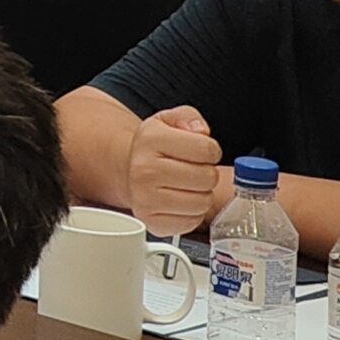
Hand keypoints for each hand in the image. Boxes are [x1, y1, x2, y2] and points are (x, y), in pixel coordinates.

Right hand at [128, 104, 229, 233]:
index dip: (210, 150)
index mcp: (150, 140)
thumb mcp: (168, 120)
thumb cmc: (155, 148)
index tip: (199, 151)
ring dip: (202, 194)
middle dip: (207, 173)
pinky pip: (192, 222)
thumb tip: (200, 131)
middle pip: (207, 177)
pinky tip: (180, 201)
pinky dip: (193, 213)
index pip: (206, 149)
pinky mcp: (152, 221)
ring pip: (203, 202)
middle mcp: (144, 170)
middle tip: (193, 170)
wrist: (129, 170)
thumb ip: (189, 117)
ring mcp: (145, 199)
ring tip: (186, 186)